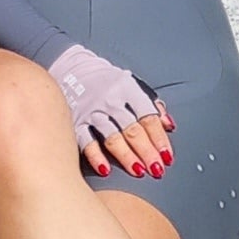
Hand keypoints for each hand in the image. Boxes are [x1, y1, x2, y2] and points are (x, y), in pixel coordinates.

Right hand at [50, 42, 172, 180]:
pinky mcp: (75, 121)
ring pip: (112, 137)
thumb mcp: (131, 85)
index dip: (159, 138)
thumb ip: (151, 104)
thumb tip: (169, 125)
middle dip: (147, 151)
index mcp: (127, 89)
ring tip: (139, 171)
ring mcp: (91, 111)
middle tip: (157, 169)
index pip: (148, 116)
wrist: (69, 67)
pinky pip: (86, 141)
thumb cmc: (107, 81)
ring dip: (127, 156)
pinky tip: (105, 169)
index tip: (167, 157)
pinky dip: (96, 156)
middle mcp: (110, 100)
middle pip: (132, 129)